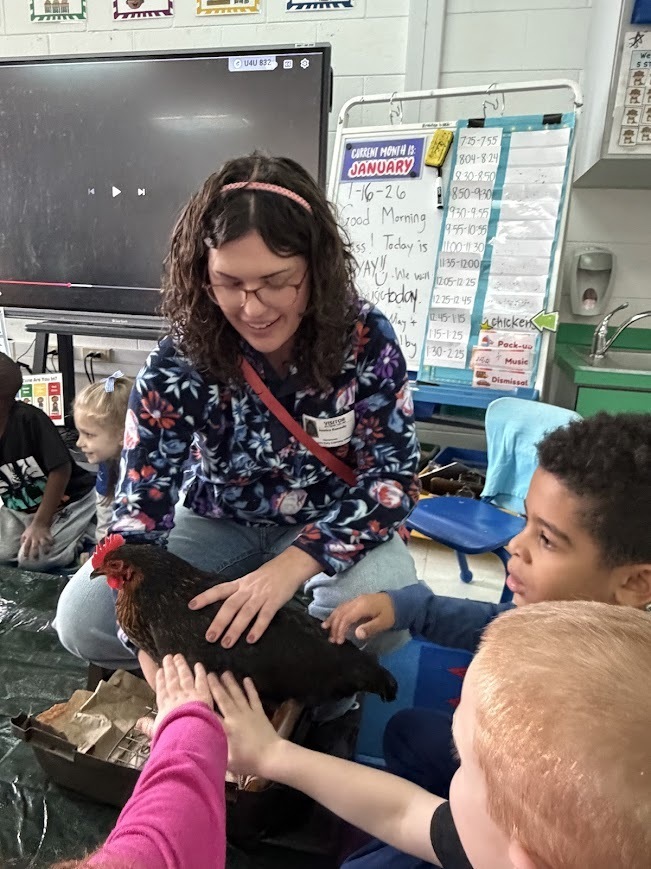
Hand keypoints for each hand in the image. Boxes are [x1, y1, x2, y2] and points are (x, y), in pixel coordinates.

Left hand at [20, 521, 53, 560]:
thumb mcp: (25, 534)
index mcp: (29, 538)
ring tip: (47, 553)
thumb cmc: (31, 529)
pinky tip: (53, 546)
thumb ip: (22, 540)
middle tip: (36, 560)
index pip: (26, 546)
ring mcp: (42, 536)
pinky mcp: (48, 534)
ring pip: (44, 543)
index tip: (26, 558)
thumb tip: (21, 547)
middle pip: (35, 547)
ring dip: (45, 549)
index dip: (25, 552)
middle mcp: (35, 538)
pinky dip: (52, 542)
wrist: (40, 521)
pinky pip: (51, 539)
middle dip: (35, 554)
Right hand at [137, 654, 213, 738]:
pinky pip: (201, 680)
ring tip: (179, 656)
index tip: (160, 670)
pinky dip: (200, 672)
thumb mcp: (156, 733)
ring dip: (181, 666)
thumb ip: (148, 726)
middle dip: (170, 668)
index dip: (161, 679)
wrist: (186, 735)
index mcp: (164, 706)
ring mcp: (189, 693)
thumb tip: (138, 723)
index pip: (162, 690)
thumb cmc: (170, 737)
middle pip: (172, 679)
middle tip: (168, 657)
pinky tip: (199, 665)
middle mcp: (176, 697)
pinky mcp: (203, 694)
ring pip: (185, 676)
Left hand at [188, 547, 320, 647]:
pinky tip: (251, 639)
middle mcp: (248, 589)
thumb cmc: (269, 575)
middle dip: (219, 622)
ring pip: (245, 612)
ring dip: (235, 629)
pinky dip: (258, 628)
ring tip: (226, 643)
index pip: (219, 590)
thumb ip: (239, 592)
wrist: (290, 565)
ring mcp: (261, 595)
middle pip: (230, 605)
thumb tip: (225, 608)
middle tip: (210, 638)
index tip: (191, 606)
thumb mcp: (250, 580)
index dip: (205, 597)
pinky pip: (265, 616)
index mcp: (240, 584)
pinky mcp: (275, 601)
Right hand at [208, 671, 281, 778]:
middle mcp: (236, 717)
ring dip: (231, 684)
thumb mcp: (226, 761)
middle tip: (209, 674)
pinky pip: (253, 698)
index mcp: (226, 729)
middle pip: (224, 698)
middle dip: (216, 686)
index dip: (203, 702)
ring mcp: (248, 713)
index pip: (211, 713)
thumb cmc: (248, 761)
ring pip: (238, 695)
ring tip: (225, 673)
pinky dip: (250, 688)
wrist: (272, 756)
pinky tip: (247, 679)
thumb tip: (202, 744)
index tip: (196, 692)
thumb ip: (214, 750)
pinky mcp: (259, 713)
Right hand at [322, 592, 395, 643]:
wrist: (401, 601)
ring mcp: (357, 600)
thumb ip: (370, 628)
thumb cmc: (392, 613)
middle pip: (341, 613)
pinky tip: (334, 619)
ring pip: (340, 608)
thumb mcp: (384, 623)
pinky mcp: (359, 601)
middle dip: (334, 626)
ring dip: (333, 618)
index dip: (340, 629)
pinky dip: (337, 613)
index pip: (346, 617)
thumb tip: (357, 634)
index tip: (339, 641)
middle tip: (331, 640)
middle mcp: (357, 601)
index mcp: (362, 606)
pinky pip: (344, 606)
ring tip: (325, 628)